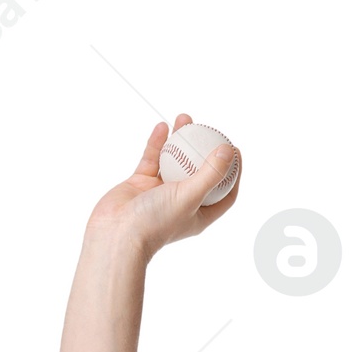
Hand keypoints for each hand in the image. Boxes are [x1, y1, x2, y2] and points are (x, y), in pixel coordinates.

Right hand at [85, 115, 241, 257]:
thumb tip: (229, 151)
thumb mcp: (190, 196)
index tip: (234, 149)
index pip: (224, 192)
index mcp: (200, 213)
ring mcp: (161, 192)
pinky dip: (157, 143)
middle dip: (204, 149)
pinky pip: (152, 159)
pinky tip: (162, 127)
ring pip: (174, 161)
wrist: (117, 233)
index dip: (233, 172)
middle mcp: (182, 203)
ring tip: (184, 117)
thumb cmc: (156, 222)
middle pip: (199, 171)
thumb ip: (211, 173)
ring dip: (180, 140)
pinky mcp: (141, 184)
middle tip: (208, 128)